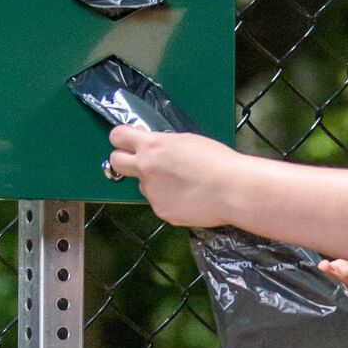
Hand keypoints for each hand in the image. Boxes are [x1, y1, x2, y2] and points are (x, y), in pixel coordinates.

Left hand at [105, 124, 243, 224]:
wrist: (232, 190)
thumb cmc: (217, 161)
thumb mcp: (186, 141)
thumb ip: (163, 144)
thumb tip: (154, 149)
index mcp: (152, 146)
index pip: (118, 136)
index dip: (121, 138)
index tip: (127, 141)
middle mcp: (145, 169)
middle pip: (115, 162)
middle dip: (123, 160)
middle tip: (140, 162)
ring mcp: (151, 193)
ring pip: (143, 186)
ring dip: (154, 184)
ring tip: (183, 184)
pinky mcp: (161, 211)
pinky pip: (159, 203)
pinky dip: (169, 200)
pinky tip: (189, 197)